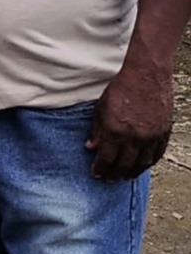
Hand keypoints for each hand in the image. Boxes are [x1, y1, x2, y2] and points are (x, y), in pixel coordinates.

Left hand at [85, 63, 173, 180]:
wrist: (147, 74)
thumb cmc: (121, 88)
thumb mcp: (101, 108)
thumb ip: (96, 130)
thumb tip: (90, 147)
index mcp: (115, 131)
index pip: (106, 159)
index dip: (100, 170)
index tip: (96, 174)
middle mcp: (134, 137)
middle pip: (123, 165)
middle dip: (114, 174)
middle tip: (109, 179)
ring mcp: (151, 136)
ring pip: (142, 163)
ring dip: (132, 172)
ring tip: (124, 176)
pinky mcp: (164, 132)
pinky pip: (157, 154)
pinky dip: (148, 163)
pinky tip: (142, 165)